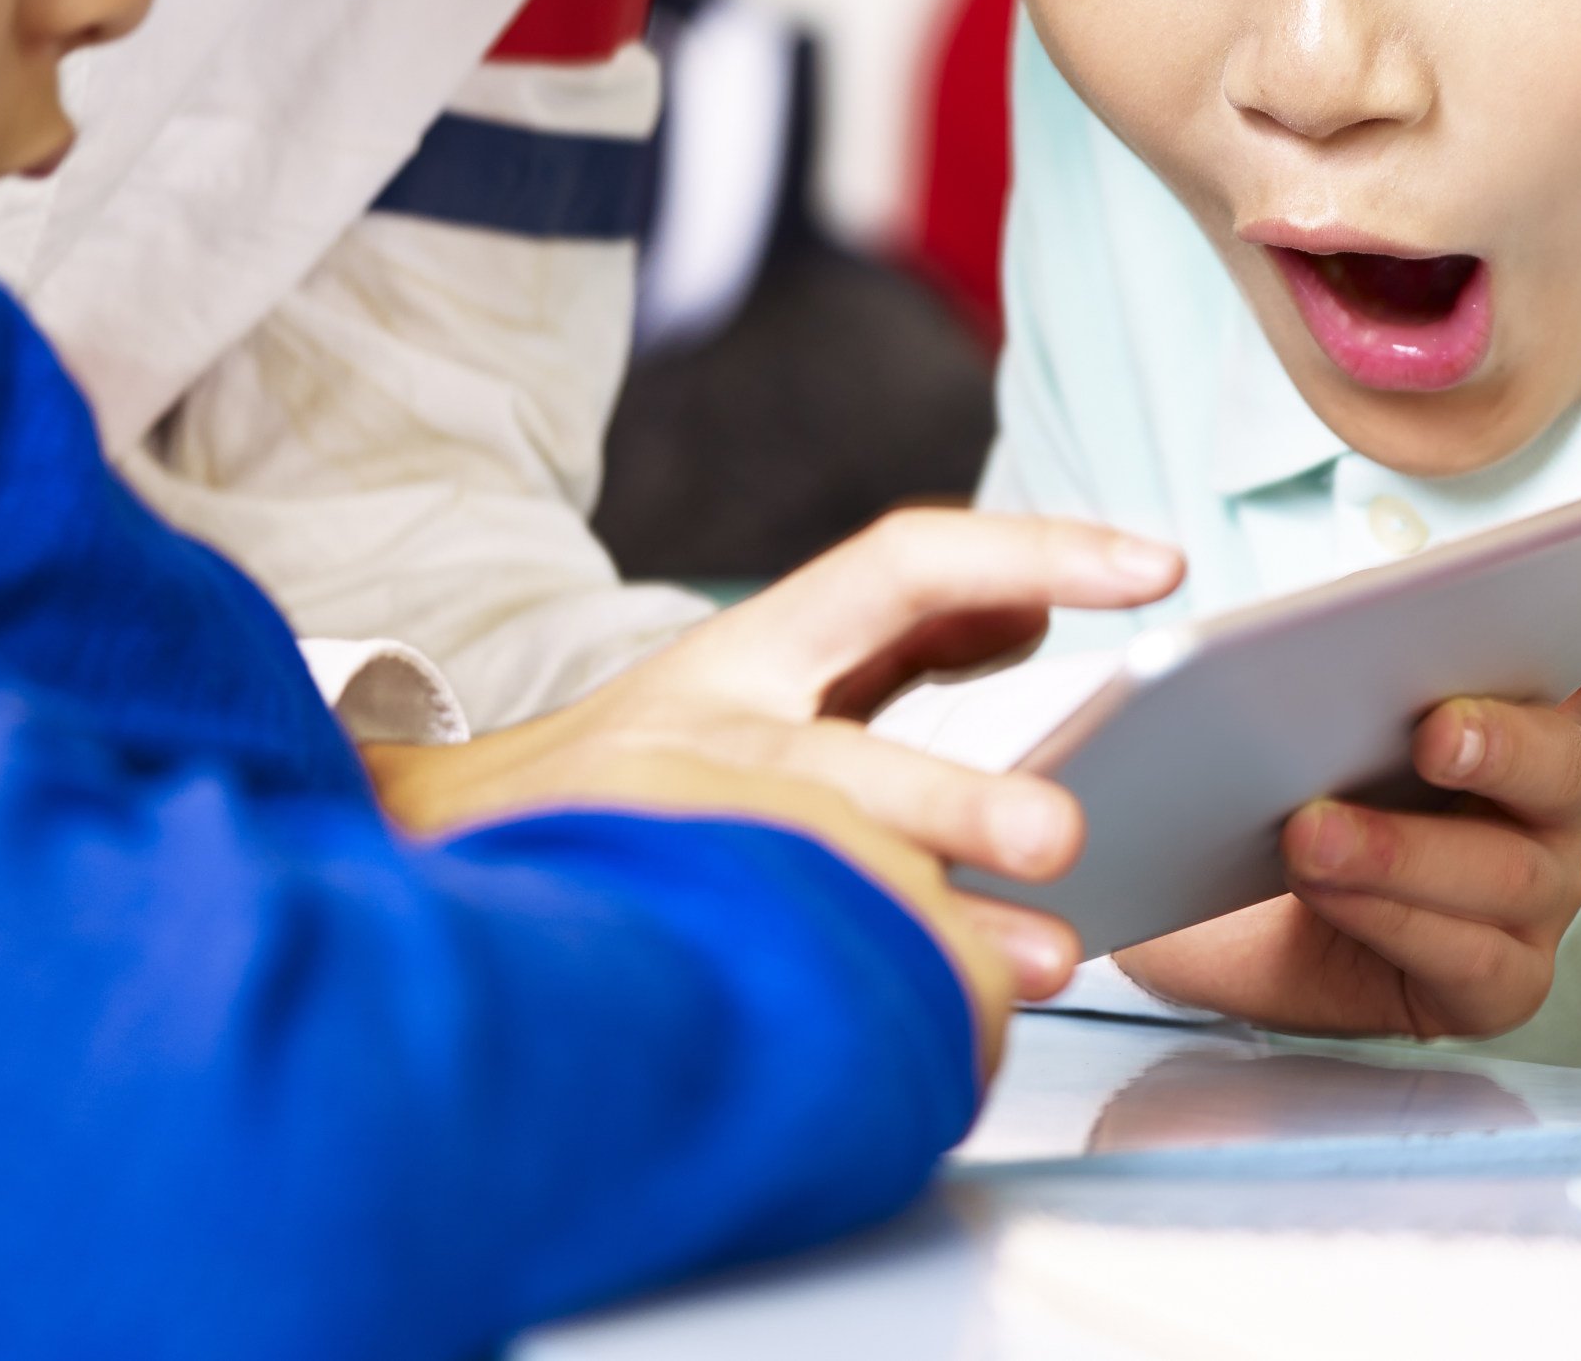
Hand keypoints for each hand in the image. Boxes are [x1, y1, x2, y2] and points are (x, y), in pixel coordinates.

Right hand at [364, 508, 1181, 1009]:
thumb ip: (891, 644)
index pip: (901, 561)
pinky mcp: (623, 920)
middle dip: (954, 803)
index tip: (1157, 564)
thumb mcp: (764, 673)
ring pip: (790, 872)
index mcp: (753, 649)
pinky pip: (747, 955)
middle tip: (1066, 836)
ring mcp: (656, 835)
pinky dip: (848, 988)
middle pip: (836, 759)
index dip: (1030, 548)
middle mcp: (702, 727)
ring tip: (1035, 964)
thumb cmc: (641, 767)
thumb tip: (1032, 603)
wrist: (423, 842)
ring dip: (917, 923)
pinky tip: (927, 1032)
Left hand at [1111, 553, 1580, 1038]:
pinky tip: (1328, 894)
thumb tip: (1318, 609)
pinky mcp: (1500, 982)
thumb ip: (1336, 640)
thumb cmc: (1276, 780)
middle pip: (1565, 764)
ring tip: (1311, 830)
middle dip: (1502, 745)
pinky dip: (1391, 919)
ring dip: (1403, 850)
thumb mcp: (1300, 692)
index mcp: (1537, 701)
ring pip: (1508, 871)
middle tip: (1431, 732)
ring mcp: (1542, 894)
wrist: (1217, 909)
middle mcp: (1559, 795)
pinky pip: (1469, 955)